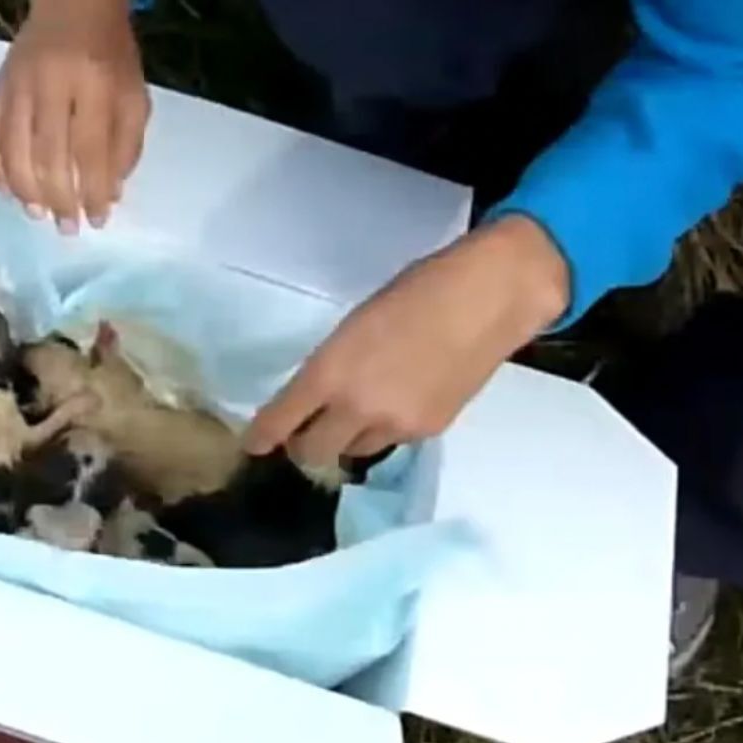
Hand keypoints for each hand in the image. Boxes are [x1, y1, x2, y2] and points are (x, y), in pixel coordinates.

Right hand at [0, 0, 149, 232]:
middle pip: (47, 155)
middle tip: (67, 228)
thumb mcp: (135, 93)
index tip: (98, 220)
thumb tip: (107, 196)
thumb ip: (125, 144)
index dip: (92, 190)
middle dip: (59, 199)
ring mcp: (16, 84)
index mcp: (92, 81)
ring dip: (25, 190)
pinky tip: (9, 191)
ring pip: (12, 149)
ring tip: (39, 214)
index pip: (89, 149)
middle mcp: (49, 82)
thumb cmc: (111, 52)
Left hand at [243, 215, 571, 468]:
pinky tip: (396, 402)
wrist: (490, 297)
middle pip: (313, 452)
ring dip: (345, 439)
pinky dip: (384, 429)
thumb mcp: (356, 322)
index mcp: (331, 371)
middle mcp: (358, 406)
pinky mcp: (429, 431)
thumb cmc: (418, 291)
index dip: (262, 436)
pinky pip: (391, 441)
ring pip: (353, 451)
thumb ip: (333, 365)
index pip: (283, 419)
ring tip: (356, 413)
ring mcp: (396, 424)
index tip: (253, 444)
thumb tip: (316, 395)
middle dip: (304, 445)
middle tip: (305, 431)